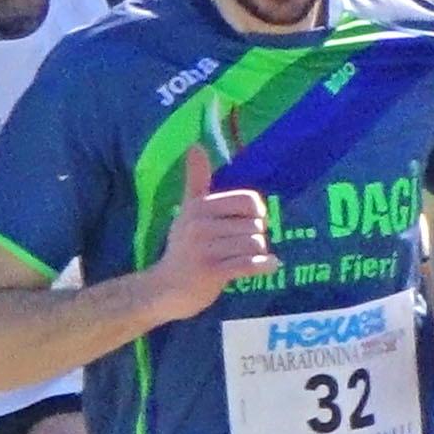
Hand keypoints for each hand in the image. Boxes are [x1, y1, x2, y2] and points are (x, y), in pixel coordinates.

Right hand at [154, 145, 273, 306]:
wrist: (164, 289)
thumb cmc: (183, 247)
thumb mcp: (188, 210)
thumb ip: (196, 179)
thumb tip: (195, 144)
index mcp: (199, 207)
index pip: (248, 201)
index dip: (258, 212)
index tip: (252, 222)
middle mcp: (200, 225)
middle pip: (255, 225)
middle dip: (257, 236)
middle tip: (244, 247)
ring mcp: (205, 249)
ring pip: (255, 244)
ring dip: (259, 254)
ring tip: (246, 259)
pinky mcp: (211, 272)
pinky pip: (250, 264)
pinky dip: (265, 265)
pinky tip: (269, 266)